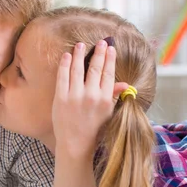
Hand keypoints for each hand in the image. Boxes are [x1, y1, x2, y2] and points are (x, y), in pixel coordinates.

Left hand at [52, 41, 128, 157]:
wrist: (75, 144)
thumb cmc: (94, 129)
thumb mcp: (108, 113)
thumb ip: (114, 96)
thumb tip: (125, 83)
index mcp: (105, 99)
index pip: (109, 74)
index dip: (109, 59)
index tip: (110, 48)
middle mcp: (91, 96)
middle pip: (95, 69)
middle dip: (98, 53)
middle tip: (100, 42)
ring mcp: (75, 96)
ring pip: (78, 69)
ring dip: (79, 55)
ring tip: (80, 45)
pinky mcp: (60, 98)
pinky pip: (62, 77)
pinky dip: (65, 65)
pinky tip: (67, 56)